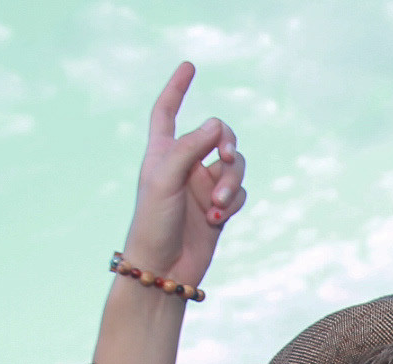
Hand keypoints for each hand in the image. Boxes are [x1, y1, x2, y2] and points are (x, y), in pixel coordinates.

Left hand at [121, 63, 247, 288]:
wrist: (163, 268)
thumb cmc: (153, 222)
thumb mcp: (165, 179)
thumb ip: (190, 147)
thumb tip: (215, 124)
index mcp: (162, 151)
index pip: (167, 110)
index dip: (177, 88)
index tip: (190, 66)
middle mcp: (185, 164)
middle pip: (217, 134)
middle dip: (226, 144)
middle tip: (224, 158)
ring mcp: (204, 186)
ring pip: (234, 166)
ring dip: (231, 182)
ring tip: (217, 206)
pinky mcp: (220, 209)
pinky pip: (239, 193)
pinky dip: (232, 204)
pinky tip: (216, 221)